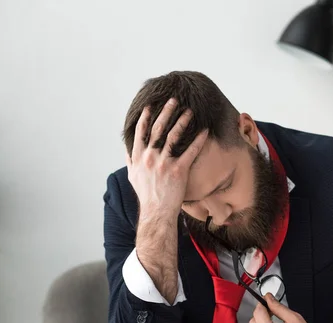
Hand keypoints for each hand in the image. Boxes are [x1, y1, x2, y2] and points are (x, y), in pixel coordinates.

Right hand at [126, 98, 207, 219]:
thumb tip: (127, 150)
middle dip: (166, 112)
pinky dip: (198, 140)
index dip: (146, 117)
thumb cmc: (146, 195)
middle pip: (158, 128)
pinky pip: (190, 151)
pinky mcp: (178, 170)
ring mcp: (164, 163)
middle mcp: (150, 157)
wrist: (156, 212)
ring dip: (182, 121)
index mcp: (138, 157)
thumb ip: (130, 161)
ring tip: (190, 112)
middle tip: (174, 100)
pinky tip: (204, 131)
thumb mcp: (133, 177)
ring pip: (174, 136)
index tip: (151, 106)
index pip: (141, 132)